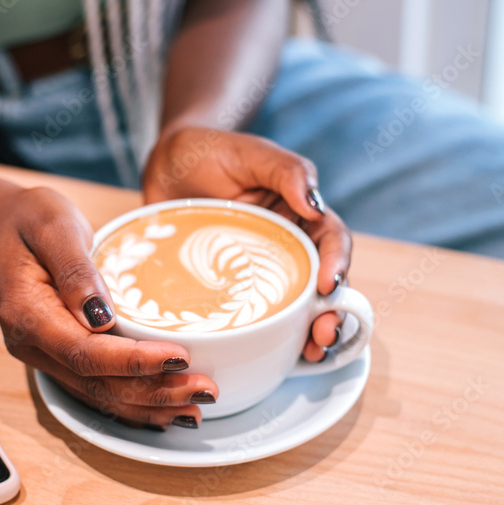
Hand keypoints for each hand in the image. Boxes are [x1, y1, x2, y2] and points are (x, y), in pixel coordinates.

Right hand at [0, 186, 218, 428]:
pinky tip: (166, 409)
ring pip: (99, 394)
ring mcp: (43, 356)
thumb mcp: (53, 224)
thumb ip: (75, 268)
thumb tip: (101, 314)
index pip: (85, 352)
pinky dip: (133, 402)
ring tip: (196, 408)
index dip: (134, 361)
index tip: (180, 357)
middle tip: (205, 390)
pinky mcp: (58, 356)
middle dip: (154, 391)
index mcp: (27, 314)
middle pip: (97, 383)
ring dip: (149, 405)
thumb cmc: (28, 218)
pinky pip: (96, 388)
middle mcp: (32, 345)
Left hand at [143, 126, 351, 360]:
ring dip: (308, 333)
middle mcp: (288, 246)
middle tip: (324, 336)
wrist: (166, 164)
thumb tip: (315, 204)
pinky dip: (266, 336)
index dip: (338, 264)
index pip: (332, 241)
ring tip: (311, 354)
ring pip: (295, 306)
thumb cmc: (210, 150)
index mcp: (301, 214)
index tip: (328, 286)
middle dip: (331, 313)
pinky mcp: (230, 288)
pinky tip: (268, 354)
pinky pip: (251, 314)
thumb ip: (286, 171)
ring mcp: (260, 270)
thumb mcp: (249, 152)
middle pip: (322, 284)